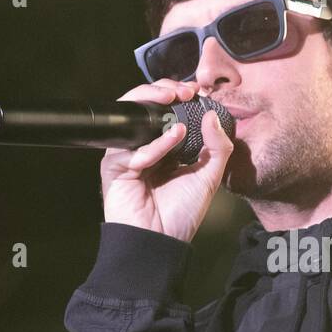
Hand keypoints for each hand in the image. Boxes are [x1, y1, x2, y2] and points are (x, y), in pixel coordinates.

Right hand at [99, 79, 233, 242]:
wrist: (161, 240)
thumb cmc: (182, 212)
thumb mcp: (209, 176)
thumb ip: (218, 147)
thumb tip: (213, 115)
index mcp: (164, 147)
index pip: (165, 111)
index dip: (178, 97)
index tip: (197, 91)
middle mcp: (144, 146)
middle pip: (143, 106)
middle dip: (163, 91)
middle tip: (184, 90)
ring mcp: (127, 154)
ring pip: (131, 117)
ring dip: (153, 104)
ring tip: (174, 102)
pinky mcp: (113, 166)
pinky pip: (132, 147)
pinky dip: (154, 144)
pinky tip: (171, 141)